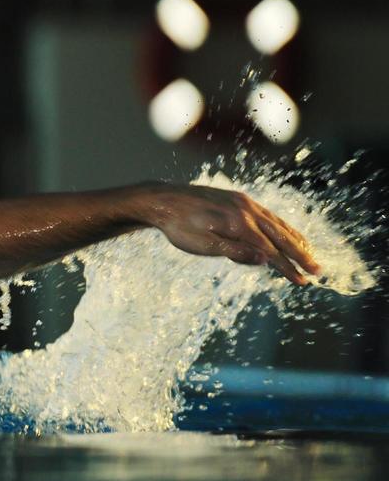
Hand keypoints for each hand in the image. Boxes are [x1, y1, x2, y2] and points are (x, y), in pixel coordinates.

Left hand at [142, 184, 319, 284]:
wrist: (163, 200)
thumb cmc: (178, 227)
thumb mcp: (202, 245)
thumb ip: (234, 252)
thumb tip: (265, 260)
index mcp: (237, 224)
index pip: (270, 251)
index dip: (287, 268)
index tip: (302, 281)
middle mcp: (245, 210)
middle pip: (280, 236)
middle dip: (300, 254)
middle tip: (317, 270)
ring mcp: (243, 202)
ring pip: (276, 223)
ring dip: (294, 239)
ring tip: (308, 253)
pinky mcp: (238, 198)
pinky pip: (266, 214)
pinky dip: (280, 225)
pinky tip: (285, 233)